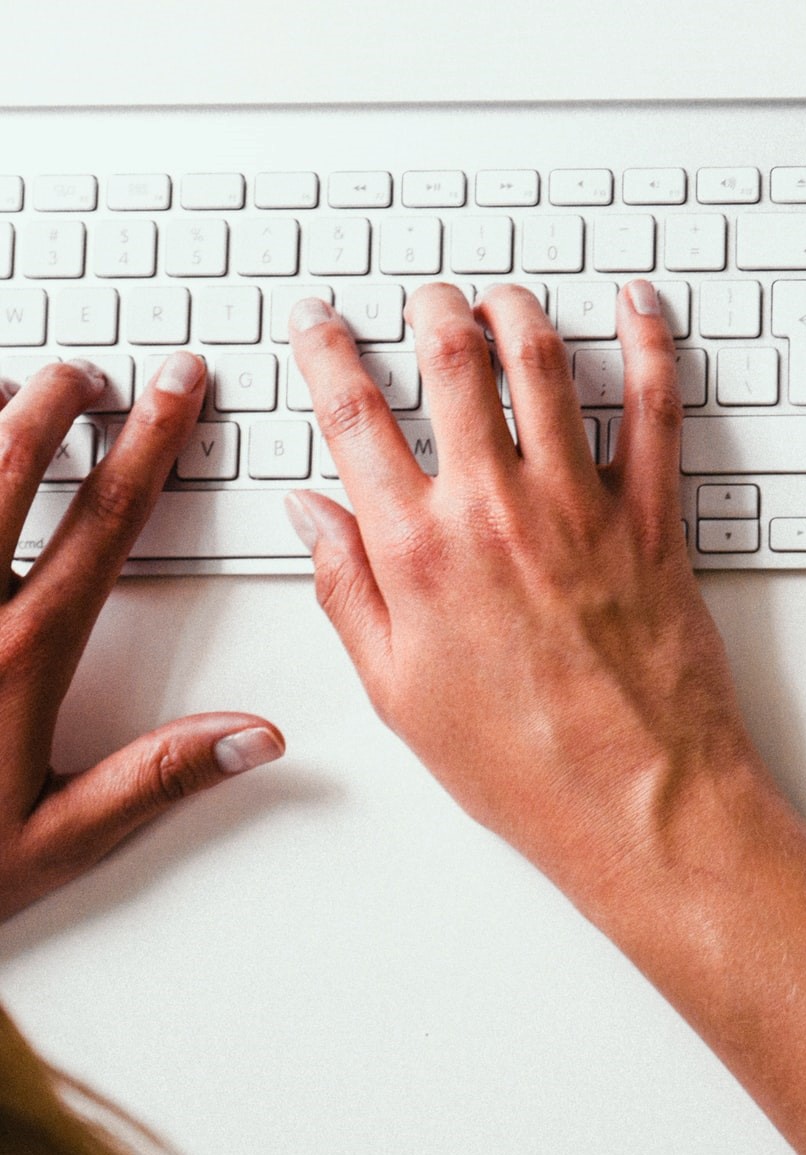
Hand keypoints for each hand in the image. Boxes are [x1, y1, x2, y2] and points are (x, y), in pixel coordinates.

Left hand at [0, 354, 283, 921]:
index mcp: (18, 654)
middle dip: (55, 401)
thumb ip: (156, 779)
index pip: (105, 520)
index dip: (150, 443)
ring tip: (8, 387)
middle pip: (8, 464)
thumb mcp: (52, 841)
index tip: (175, 391)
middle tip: (85, 372)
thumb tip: (255, 736)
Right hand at [284, 282, 763, 899]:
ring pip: (543, 364)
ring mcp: (581, 506)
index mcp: (419, 553)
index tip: (318, 320)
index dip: (326, 351)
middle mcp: (496, 511)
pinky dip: (650, 344)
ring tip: (502, 299)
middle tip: (424, 298)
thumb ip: (346, 591)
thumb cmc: (522, 763)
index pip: (354, 417)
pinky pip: (656, 407)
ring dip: (517, 311)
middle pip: (452, 363)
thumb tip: (309, 513)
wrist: (639, 800)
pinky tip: (638, 305)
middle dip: (431, 310)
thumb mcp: (398, 692)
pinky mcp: (655, 518)